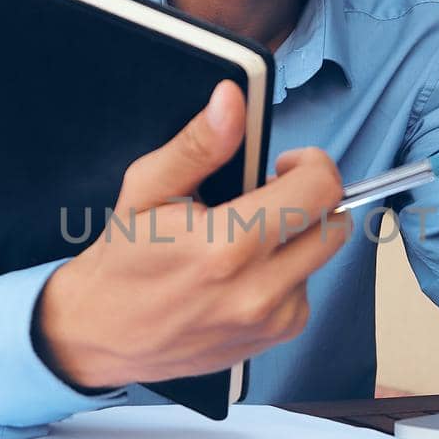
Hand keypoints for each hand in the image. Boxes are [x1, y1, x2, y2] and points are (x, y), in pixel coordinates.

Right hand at [34, 81, 348, 389]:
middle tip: (265, 200)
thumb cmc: (124, 260)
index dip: (311, 164)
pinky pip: (305, 291)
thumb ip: (199, 144)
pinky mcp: (274, 338)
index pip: (320, 189)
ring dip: (295, 240)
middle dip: (310, 201)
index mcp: (229, 243)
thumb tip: (232, 100)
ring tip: (243, 242)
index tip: (283, 166)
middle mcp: (259, 287)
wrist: (103, 334)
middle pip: (336, 224)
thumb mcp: (147, 189)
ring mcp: (271, 319)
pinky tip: (242, 275)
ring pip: (320, 258)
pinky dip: (285, 275)